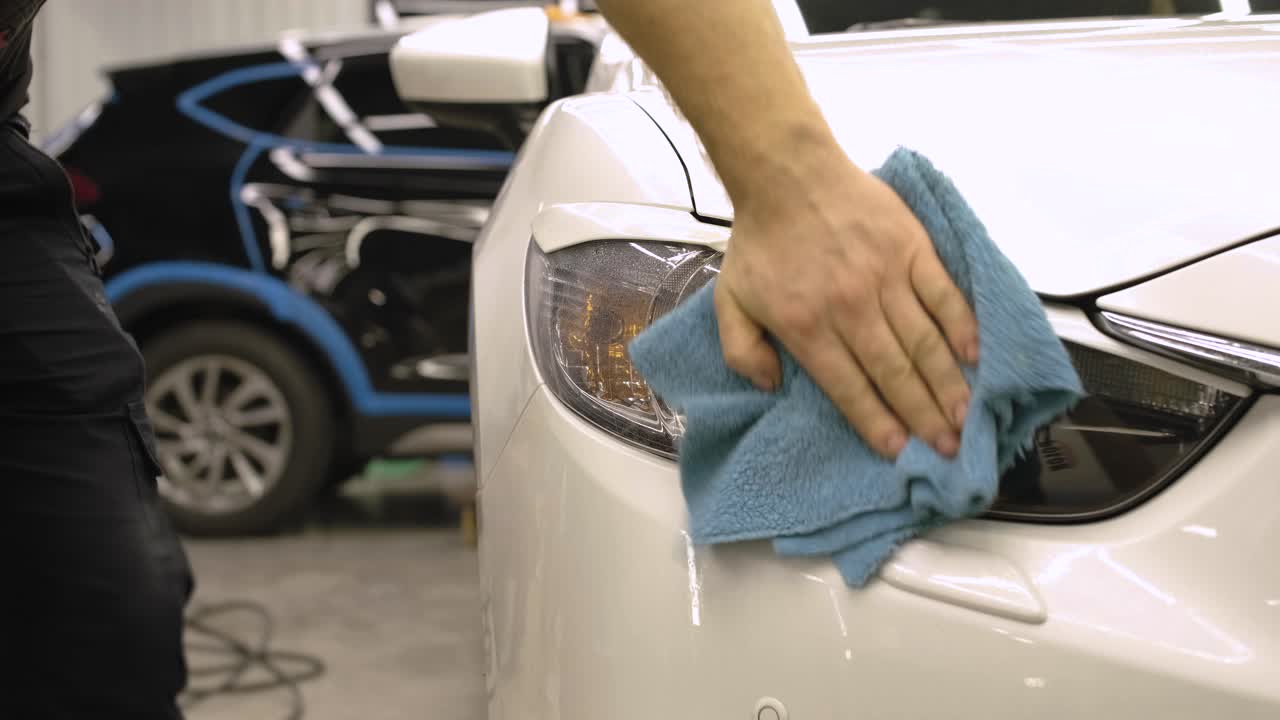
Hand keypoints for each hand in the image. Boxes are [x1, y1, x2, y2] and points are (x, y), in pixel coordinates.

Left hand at [714, 152, 977, 458]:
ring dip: (948, 383)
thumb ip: (742, 350)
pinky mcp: (911, 248)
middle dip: (923, 416)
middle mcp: (850, 307)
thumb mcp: (728, 299)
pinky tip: (975, 355)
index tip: (899, 450)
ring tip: (965, 417)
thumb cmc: (761, 241)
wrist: (788, 174)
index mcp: (806, 325)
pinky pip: (943, 295)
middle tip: (947, 448)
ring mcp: (886, 276)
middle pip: (894, 372)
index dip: (875, 421)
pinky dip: (962, 326)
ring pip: (924, 341)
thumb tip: (771, 386)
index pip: (848, 386)